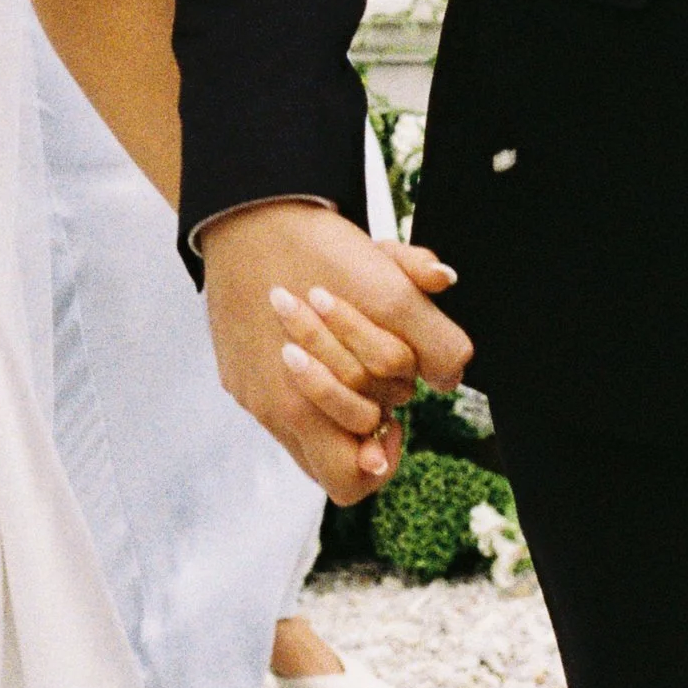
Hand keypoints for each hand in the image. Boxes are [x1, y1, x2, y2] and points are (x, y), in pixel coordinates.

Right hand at [198, 200, 471, 503]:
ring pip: (312, 429)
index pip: (354, 476)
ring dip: (340, 397)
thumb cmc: (316, 250)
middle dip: (367, 416)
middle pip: (334, 455)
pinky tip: (320, 344)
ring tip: (350, 356)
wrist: (249, 211)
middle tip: (379, 381)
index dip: (383, 455)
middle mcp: (273, 408)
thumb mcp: (389, 287)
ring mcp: (252, 391)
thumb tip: (450, 378)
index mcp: (303, 402)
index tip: (393, 420)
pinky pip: (282, 402)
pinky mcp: (237, 372)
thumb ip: (435, 341)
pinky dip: (310, 380)